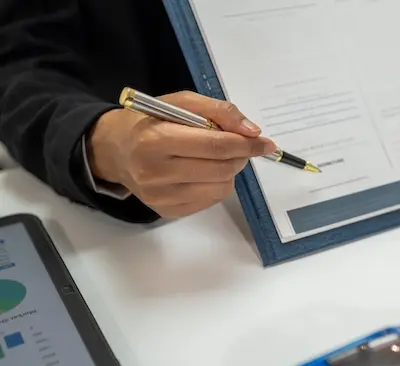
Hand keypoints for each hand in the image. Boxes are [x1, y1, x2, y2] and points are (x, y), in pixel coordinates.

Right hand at [87, 91, 275, 217]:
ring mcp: (160, 196)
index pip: (213, 146)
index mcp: (154, 140)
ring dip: (229, 171)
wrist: (116, 150)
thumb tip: (252, 132)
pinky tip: (203, 172)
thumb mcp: (181, 102)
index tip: (265, 142)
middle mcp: (154, 172)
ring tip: (216, 157)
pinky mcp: (166, 211)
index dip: (245, 144)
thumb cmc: (152, 121)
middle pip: (220, 169)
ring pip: (220, 188)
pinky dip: (217, 185)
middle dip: (240, 156)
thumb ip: (219, 111)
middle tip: (241, 146)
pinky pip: (210, 201)